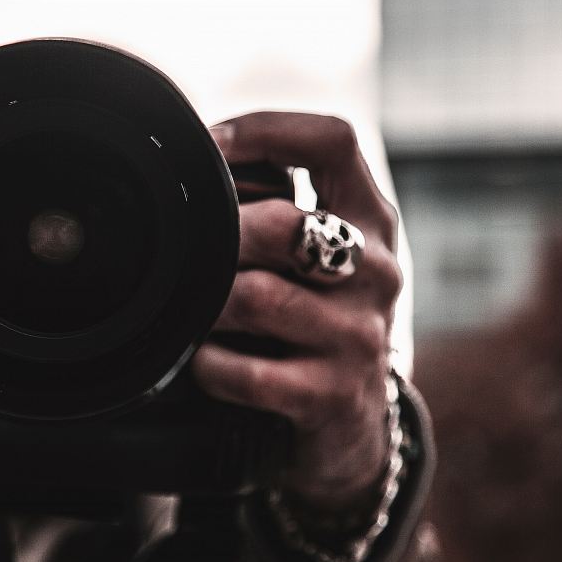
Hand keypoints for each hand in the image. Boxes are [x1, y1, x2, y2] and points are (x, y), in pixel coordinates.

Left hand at [191, 112, 402, 511]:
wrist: (352, 431)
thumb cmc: (311, 324)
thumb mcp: (311, 261)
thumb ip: (272, 210)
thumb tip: (189, 158)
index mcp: (370, 220)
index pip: (333, 142)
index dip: (266, 129)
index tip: (208, 144)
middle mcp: (375, 270)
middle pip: (287, 224)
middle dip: (222, 237)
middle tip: (186, 256)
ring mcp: (359, 336)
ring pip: (257, 298)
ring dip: (206, 308)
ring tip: (193, 315)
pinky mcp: (335, 396)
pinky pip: (249, 373)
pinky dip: (211, 368)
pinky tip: (205, 364)